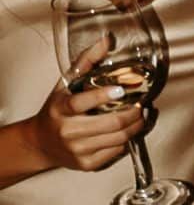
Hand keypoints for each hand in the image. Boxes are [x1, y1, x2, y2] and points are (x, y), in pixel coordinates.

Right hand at [25, 57, 145, 173]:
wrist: (40, 143)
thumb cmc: (56, 111)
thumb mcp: (65, 85)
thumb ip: (86, 61)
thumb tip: (107, 40)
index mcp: (60, 109)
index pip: (81, 103)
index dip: (102, 96)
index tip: (121, 90)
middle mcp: (68, 131)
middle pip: (110, 123)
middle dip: (133, 114)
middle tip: (142, 105)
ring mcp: (78, 150)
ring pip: (118, 139)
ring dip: (136, 126)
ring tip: (141, 115)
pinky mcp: (87, 164)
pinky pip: (116, 151)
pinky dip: (127, 140)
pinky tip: (129, 130)